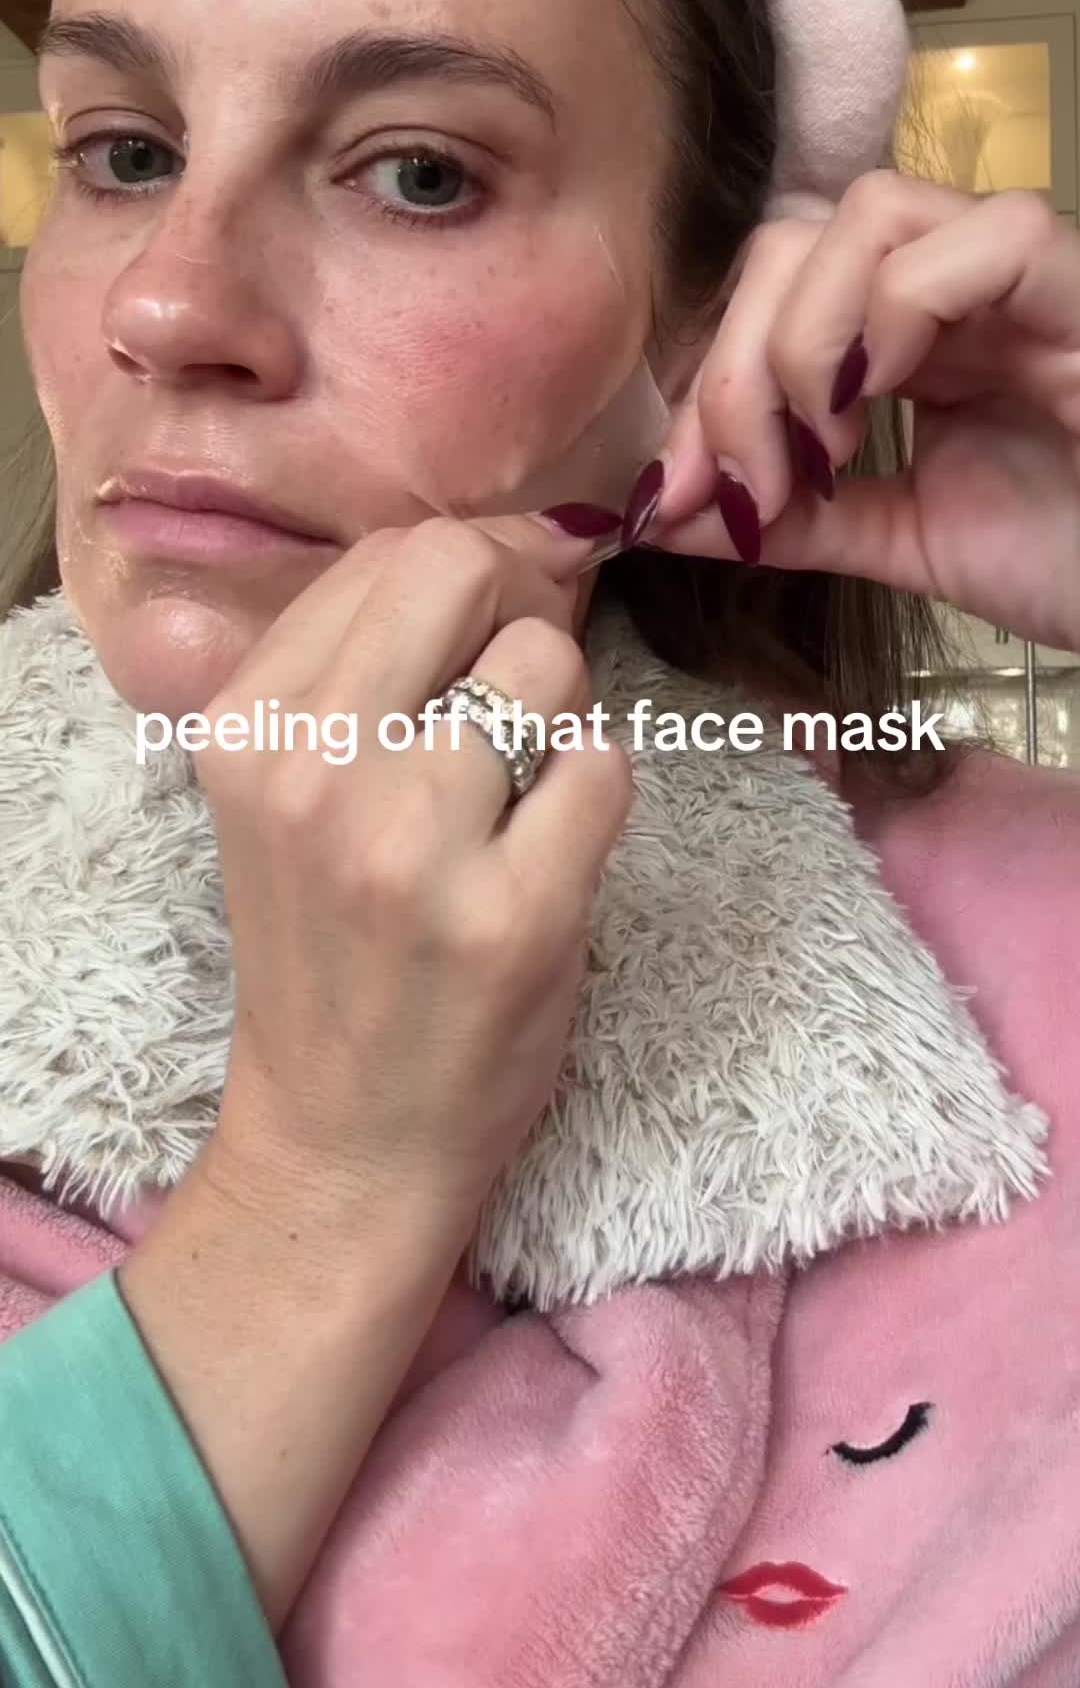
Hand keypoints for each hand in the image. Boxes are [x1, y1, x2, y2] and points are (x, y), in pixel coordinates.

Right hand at [195, 514, 631, 1213]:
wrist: (343, 1137)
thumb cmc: (331, 951)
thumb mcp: (285, 795)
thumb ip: (355, 671)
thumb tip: (496, 550)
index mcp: (244, 727)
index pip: (388, 554)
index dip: (463, 586)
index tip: (475, 651)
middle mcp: (311, 770)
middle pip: (463, 568)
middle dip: (514, 616)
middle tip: (512, 705)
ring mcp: (409, 844)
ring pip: (547, 664)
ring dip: (558, 720)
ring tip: (519, 801)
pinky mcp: (511, 914)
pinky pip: (605, 765)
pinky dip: (595, 798)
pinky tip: (548, 858)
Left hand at [653, 172, 1079, 651]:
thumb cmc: (1071, 561)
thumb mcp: (899, 539)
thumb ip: (789, 518)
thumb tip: (656, 514)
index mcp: (913, 328)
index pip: (775, 281)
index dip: (705, 372)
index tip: (680, 492)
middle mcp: (959, 279)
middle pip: (799, 235)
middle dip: (732, 361)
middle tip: (742, 481)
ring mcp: (1021, 271)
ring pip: (867, 213)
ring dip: (803, 338)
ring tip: (818, 448)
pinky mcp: (1079, 284)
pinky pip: (976, 239)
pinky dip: (892, 319)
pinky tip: (875, 411)